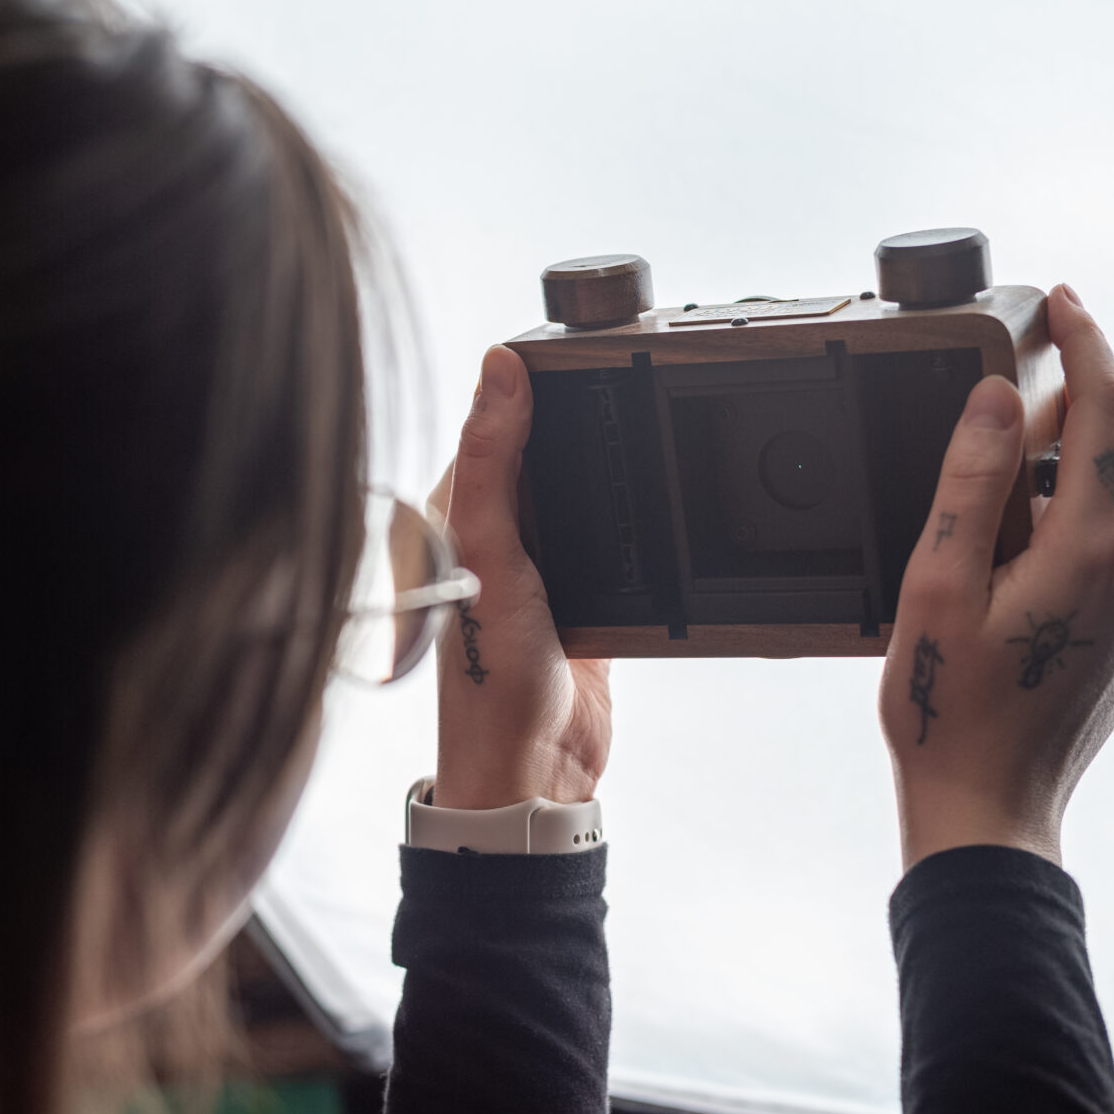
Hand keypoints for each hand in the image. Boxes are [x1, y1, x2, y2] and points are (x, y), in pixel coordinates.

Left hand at [428, 346, 612, 810]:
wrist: (537, 770)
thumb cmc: (489, 681)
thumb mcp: (490, 554)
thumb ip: (491, 461)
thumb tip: (499, 367)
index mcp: (456, 512)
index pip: (494, 420)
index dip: (529, 381)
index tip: (575, 343)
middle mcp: (496, 531)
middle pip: (547, 449)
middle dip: (583, 419)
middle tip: (630, 372)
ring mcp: (544, 562)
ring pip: (586, 488)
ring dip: (612, 468)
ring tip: (649, 421)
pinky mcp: (587, 592)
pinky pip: (617, 537)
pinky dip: (636, 521)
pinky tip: (656, 500)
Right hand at [878, 285, 1113, 868]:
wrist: (989, 806)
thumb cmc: (948, 710)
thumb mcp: (936, 586)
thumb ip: (968, 484)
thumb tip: (995, 402)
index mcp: (1089, 549)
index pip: (1107, 410)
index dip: (1085, 342)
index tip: (1062, 301)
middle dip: (1087, 393)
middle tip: (1023, 375)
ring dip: (1093, 451)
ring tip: (1018, 459)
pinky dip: (1094, 504)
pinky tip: (1030, 530)